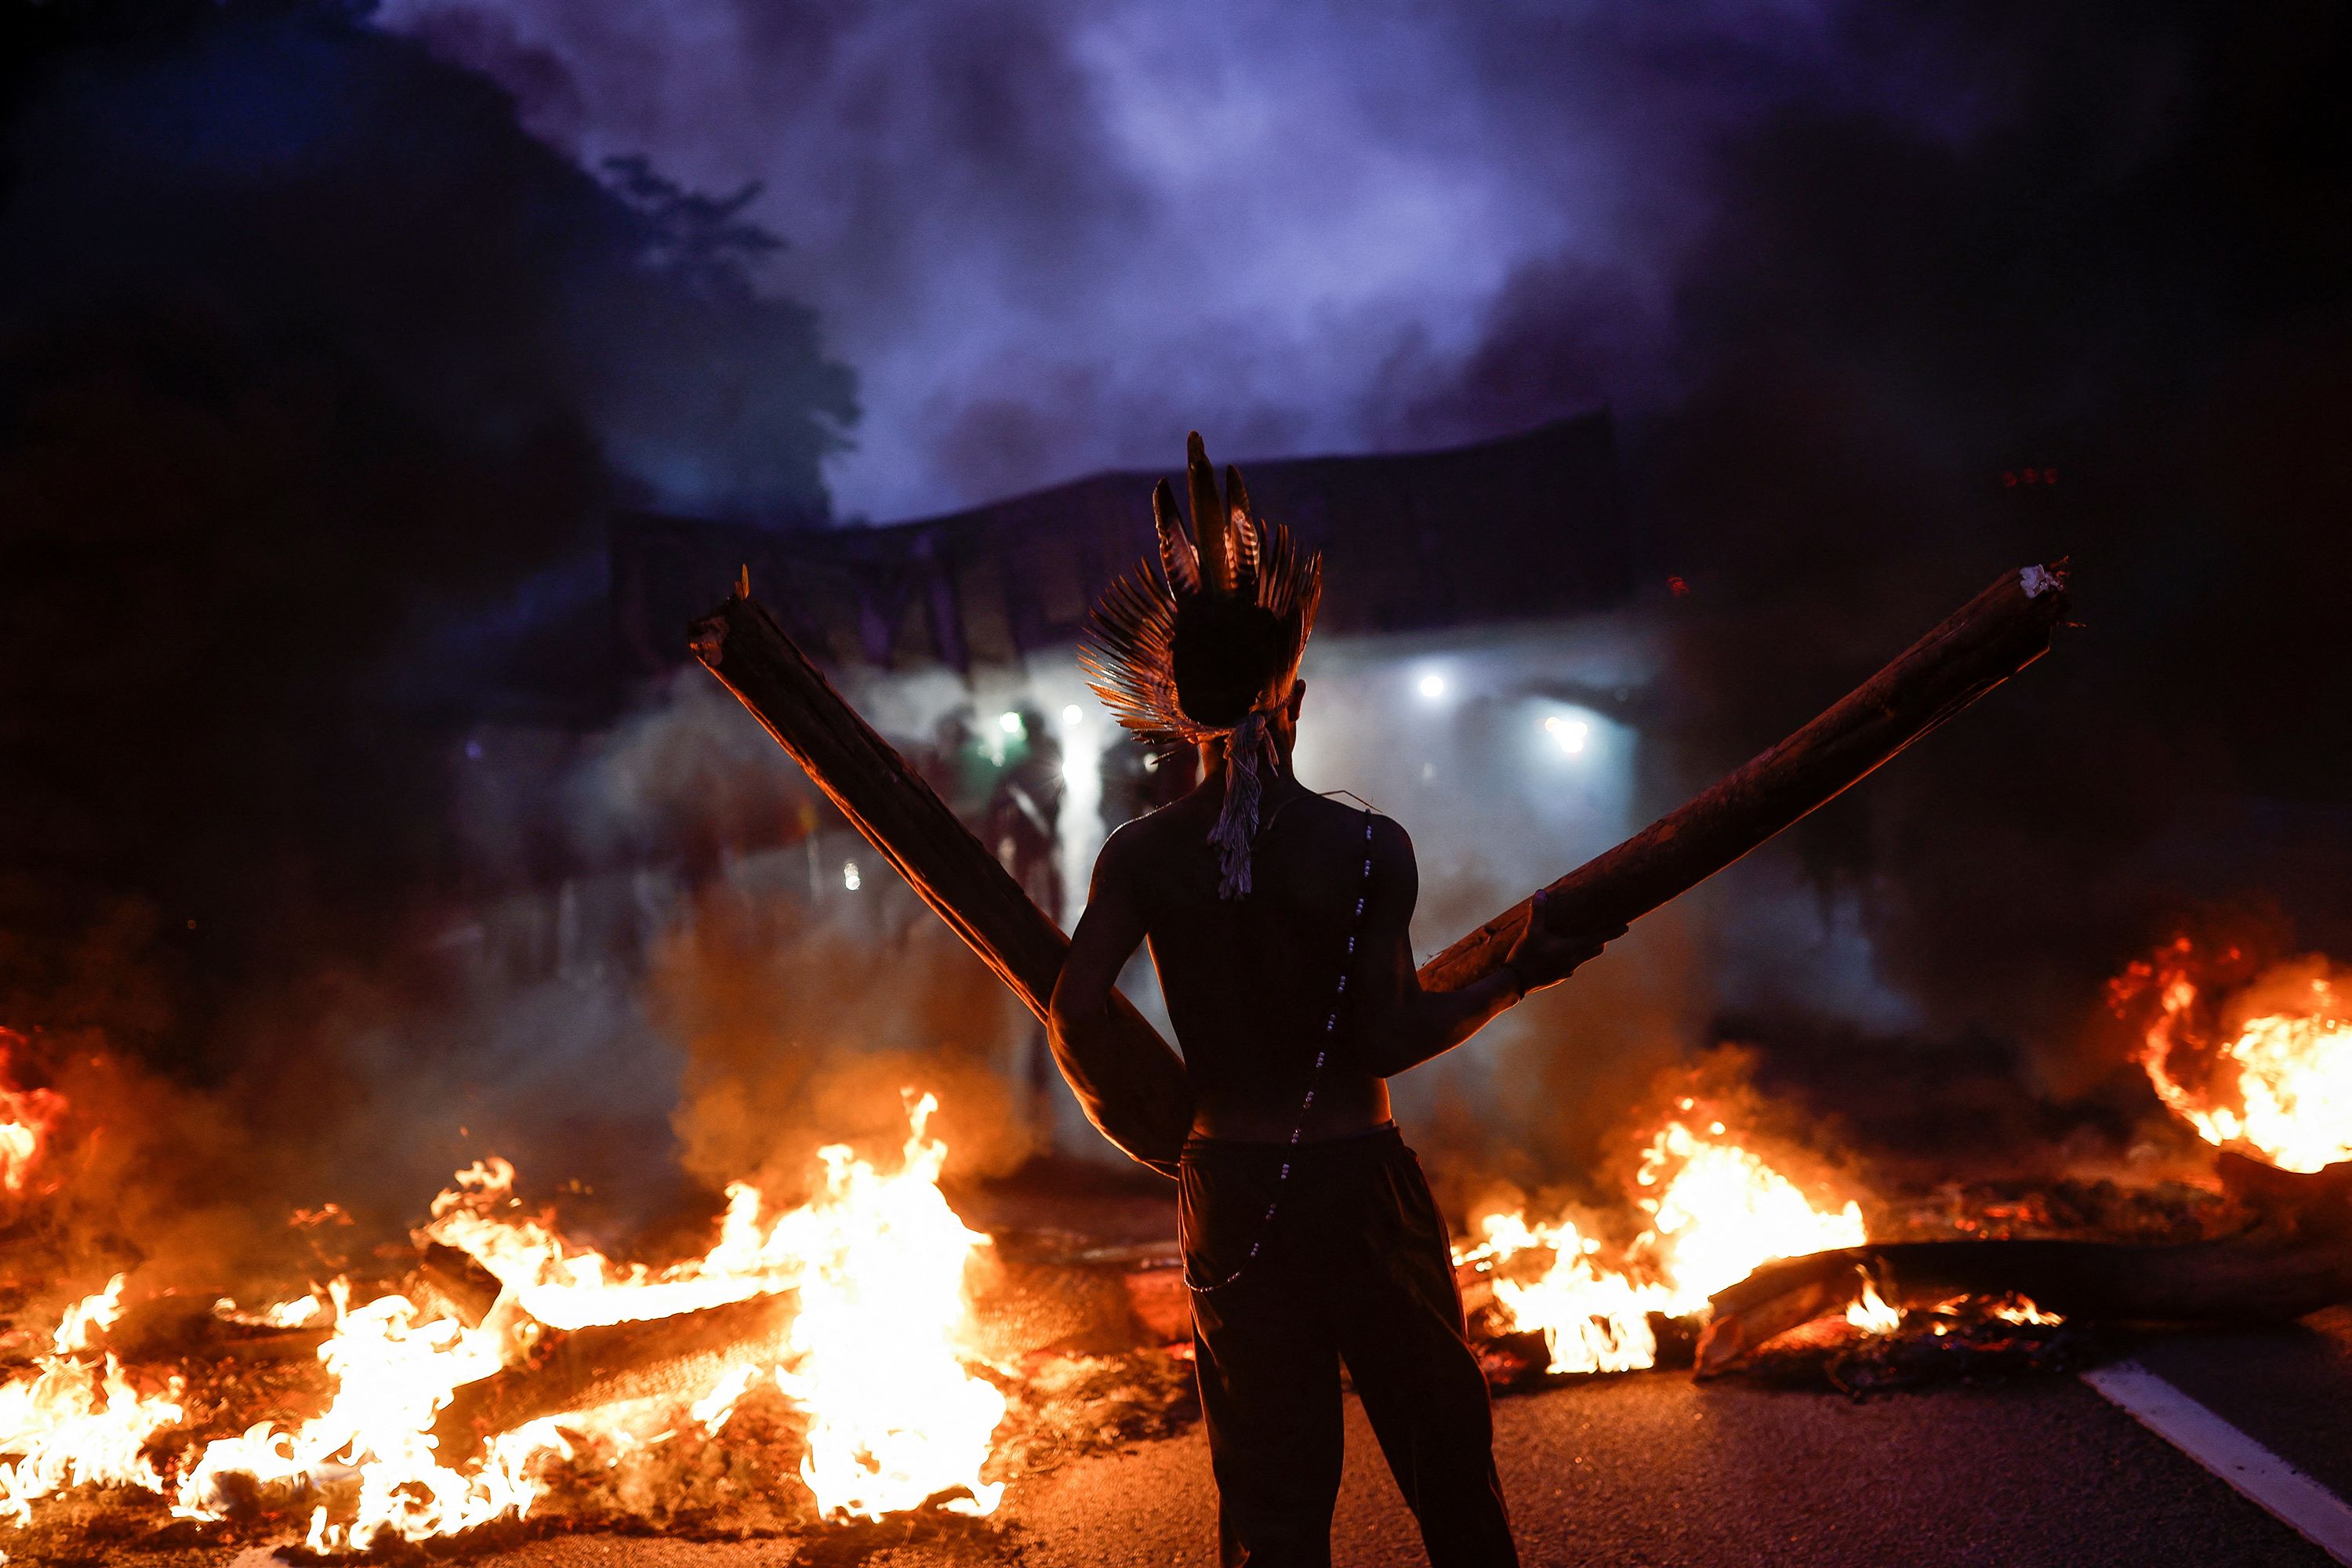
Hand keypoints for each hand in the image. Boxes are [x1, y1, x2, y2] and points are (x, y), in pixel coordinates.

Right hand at [1501, 891, 1625, 994]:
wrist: (1515, 983)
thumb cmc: (1525, 956)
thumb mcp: (1531, 932)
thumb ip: (1538, 912)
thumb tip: (1541, 892)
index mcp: (1571, 949)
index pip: (1598, 938)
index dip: (1612, 932)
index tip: (1625, 927)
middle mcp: (1573, 961)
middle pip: (1595, 949)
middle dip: (1601, 940)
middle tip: (1606, 932)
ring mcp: (1567, 971)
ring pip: (1583, 958)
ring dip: (1586, 949)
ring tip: (1581, 940)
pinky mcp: (1559, 977)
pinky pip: (1571, 966)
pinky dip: (1571, 958)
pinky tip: (1559, 955)